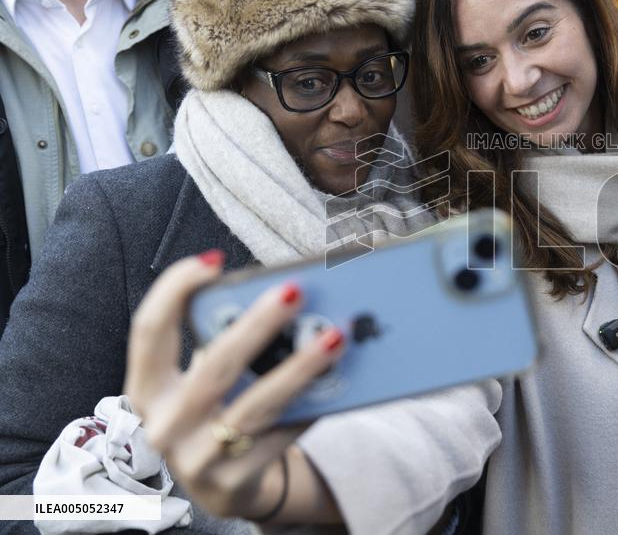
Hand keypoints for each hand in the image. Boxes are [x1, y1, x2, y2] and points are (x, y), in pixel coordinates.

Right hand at [124, 251, 344, 519]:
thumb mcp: (202, 380)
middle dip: (258, 325)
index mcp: (148, 388)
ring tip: (335, 336)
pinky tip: (338, 379)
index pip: (148, 331)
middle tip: (295, 291)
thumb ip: (222, 343)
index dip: (174, 291)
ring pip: (257, 406)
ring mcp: (198, 459)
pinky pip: (283, 435)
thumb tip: (282, 294)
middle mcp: (165, 424)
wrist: (222, 488)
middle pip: (215, 367)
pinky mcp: (235, 481)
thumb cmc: (215, 412)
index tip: (213, 260)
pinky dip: (312, 404)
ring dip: (300, 368)